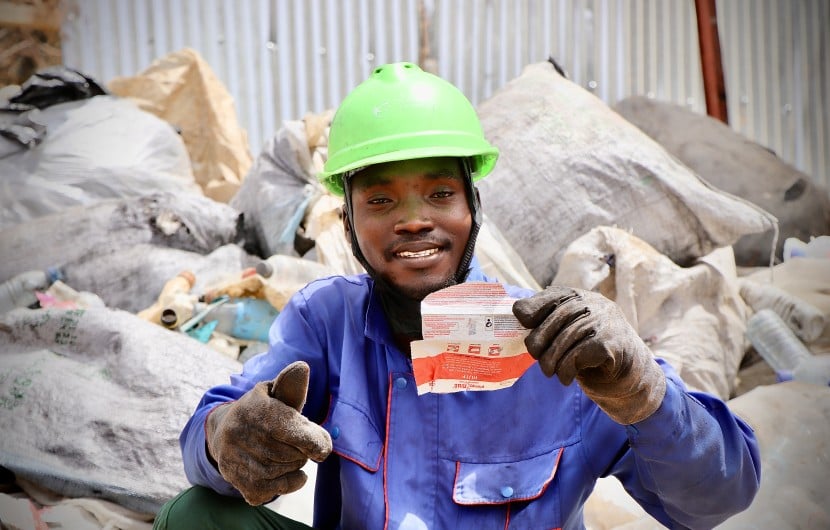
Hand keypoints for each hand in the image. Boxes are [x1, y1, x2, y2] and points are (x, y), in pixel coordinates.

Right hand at [206, 361, 332, 504]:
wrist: (223, 431)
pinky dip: (289, 483)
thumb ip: (292, 386)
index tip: (323, 446)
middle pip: (292, 453)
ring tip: (289, 454)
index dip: (314, 440)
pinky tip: (288, 472)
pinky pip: (273, 490)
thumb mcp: (275, 393)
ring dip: (296, 465)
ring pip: (284, 471)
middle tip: (299, 444)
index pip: (291, 429)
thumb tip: (303, 368)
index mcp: (254, 408)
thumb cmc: (261, 409)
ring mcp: (234, 458)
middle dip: (303, 450)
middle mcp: (239, 433)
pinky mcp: (235, 479)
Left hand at [513, 285, 665, 424]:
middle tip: (535, 356)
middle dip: (539, 339)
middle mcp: (595, 304)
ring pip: (566, 338)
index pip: (553, 295)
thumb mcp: (569, 333)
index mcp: (581, 298)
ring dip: (551, 360)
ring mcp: (605, 321)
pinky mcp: (612, 343)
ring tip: (549, 371)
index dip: (534, 307)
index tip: (521, 321)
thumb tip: (517, 315)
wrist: (631, 376)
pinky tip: (566, 378)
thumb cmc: (590, 353)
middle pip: (557, 317)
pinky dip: (566, 369)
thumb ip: (549, 323)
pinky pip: (578, 354)